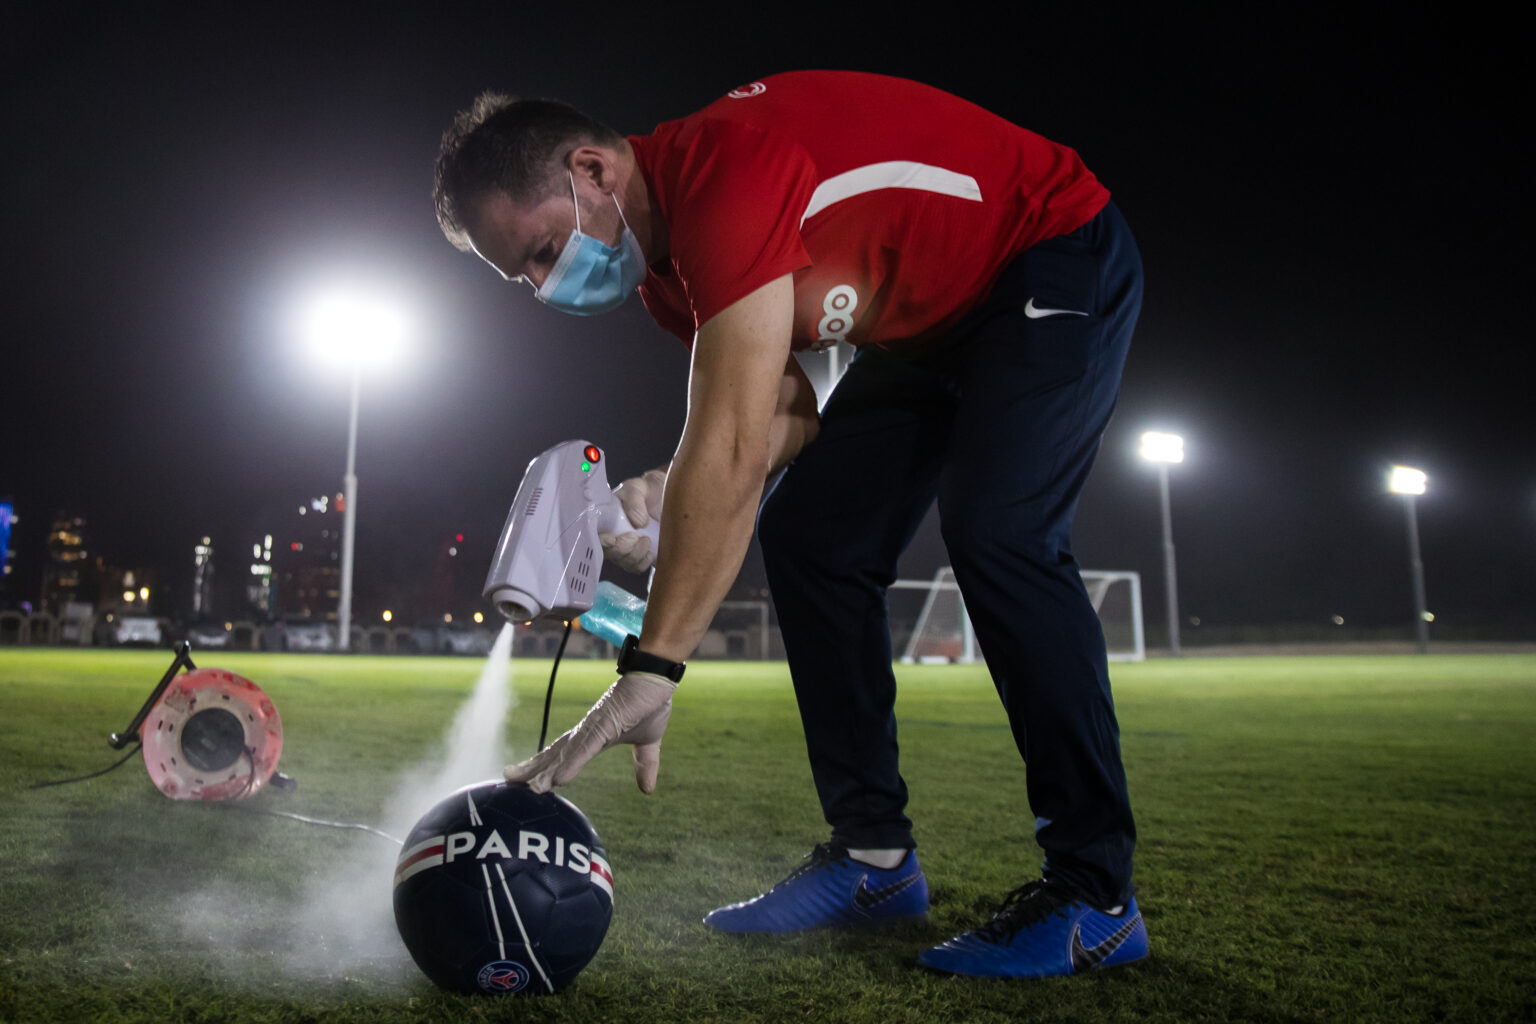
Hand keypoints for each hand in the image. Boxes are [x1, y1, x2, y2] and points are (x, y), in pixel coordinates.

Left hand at [504, 671, 675, 792]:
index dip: (545, 766)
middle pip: (555, 753)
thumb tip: (647, 790)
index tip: (527, 778)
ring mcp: (593, 728)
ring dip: (545, 770)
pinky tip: (557, 780)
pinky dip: (570, 765)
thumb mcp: (648, 744)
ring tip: (526, 786)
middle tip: (508, 778)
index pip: (564, 754)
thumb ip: (645, 765)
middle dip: (532, 767)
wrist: (656, 679)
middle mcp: (587, 732)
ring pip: (564, 754)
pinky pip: (585, 749)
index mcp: (594, 736)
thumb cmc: (649, 704)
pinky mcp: (604, 726)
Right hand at [600, 468, 666, 572]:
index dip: (602, 542)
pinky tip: (651, 552)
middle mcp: (613, 535)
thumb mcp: (639, 487)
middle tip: (636, 536)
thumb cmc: (649, 490)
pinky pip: (637, 568)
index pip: (596, 536)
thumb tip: (637, 523)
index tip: (613, 539)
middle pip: (609, 553)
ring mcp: (627, 548)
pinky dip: (644, 562)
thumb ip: (634, 499)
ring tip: (647, 539)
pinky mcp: (642, 556)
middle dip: (622, 549)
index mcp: (606, 519)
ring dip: (636, 555)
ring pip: (624, 562)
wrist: (669, 497)